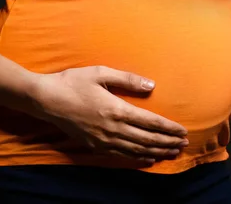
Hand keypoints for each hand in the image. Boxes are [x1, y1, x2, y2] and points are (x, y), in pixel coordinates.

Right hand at [30, 66, 188, 164]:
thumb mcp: (101, 73)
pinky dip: (138, 158)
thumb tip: (152, 85)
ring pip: (136, 150)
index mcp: (116, 109)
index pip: (151, 122)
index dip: (169, 128)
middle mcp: (112, 128)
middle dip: (168, 142)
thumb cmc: (74, 81)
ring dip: (157, 151)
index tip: (183, 131)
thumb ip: (128, 79)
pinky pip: (121, 155)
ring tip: (172, 152)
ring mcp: (103, 140)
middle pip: (147, 139)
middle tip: (184, 144)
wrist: (46, 99)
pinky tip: (148, 158)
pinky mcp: (95, 145)